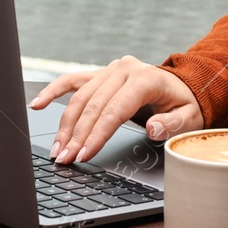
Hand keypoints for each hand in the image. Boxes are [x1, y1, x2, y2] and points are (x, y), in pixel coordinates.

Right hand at [30, 55, 202, 164]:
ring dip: (65, 124)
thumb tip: (152, 127)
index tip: (84, 154)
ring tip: (57, 148)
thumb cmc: (184, 103)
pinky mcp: (99, 74)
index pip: (114, 109)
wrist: (182, 85)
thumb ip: (173, 124)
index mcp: (145, 77)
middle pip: (94, 105)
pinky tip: (37, 104)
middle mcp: (123, 69)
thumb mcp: (189, 117)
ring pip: (80, 97)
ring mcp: (109, 69)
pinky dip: (53, 92)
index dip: (97, 134)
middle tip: (65, 158)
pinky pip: (72, 81)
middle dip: (77, 135)